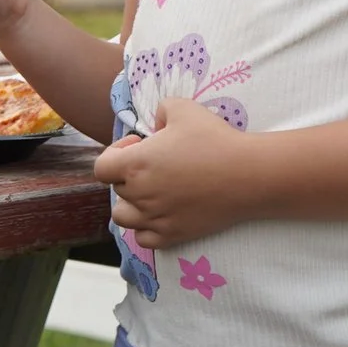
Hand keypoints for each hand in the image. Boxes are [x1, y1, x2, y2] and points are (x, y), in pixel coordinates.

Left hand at [91, 97, 256, 250]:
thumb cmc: (214, 139)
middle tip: (157, 163)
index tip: (139, 145)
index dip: (115, 153)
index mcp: (135, 165)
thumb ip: (159, 111)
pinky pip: (143, 238)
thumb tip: (154, 129)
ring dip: (132, 203)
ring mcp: (155, 219)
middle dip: (130, 174)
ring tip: (153, 191)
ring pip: (124, 217)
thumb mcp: (182, 108)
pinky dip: (146, 227)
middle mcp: (140, 195)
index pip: (101, 168)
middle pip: (117, 189)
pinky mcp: (173, 235)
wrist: (246, 174)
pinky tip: (163, 212)